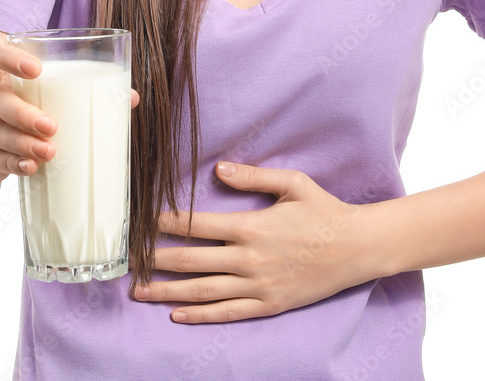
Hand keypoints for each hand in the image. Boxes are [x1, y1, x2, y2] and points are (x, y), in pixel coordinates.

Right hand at [0, 31, 138, 184]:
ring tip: (49, 150)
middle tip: (52, 126)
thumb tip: (131, 98)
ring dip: (18, 142)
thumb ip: (77, 86)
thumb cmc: (16, 100)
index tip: (37, 70)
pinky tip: (30, 166)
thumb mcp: (37, 89)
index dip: (7, 57)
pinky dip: (8, 163)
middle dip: (21, 112)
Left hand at [133, 162, 375, 323]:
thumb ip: (253, 176)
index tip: (142, 221)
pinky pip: (227, 313)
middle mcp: (249, 259)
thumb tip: (219, 169)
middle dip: (156, 260)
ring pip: (202, 292)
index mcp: (251, 227)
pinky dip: (199, 316)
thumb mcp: (292, 183)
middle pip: (191, 261)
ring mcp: (257, 286)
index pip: (197, 225)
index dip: (166, 223)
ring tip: (139, 292)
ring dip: (167, 292)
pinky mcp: (268, 305)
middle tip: (128, 260)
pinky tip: (177, 315)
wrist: (355, 248)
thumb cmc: (323, 211)